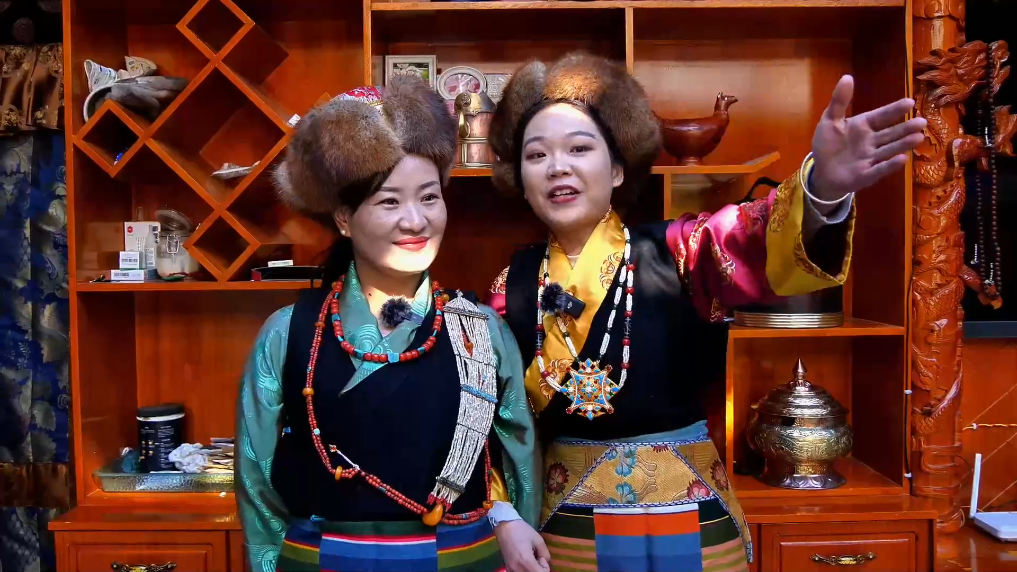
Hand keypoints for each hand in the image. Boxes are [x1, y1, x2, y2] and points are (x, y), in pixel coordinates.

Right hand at [493, 519, 550, 571]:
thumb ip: (545, 553)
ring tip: (530, 559)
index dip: (545, 568)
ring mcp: (511, 569)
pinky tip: (524, 561)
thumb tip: (544, 561)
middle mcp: (517, 568)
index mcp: (526, 561)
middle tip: (537, 558)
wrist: (504, 525)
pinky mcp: (507, 567)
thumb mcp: (538, 539)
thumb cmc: (521, 530)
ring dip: (531, 570)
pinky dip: (524, 570)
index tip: (541, 557)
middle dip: (538, 569)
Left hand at [810, 75, 926, 204]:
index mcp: (863, 126)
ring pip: (889, 150)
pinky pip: (878, 169)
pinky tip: (902, 159)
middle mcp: (871, 141)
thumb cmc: (828, 144)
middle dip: (905, 128)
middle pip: (890, 133)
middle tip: (922, 121)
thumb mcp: (830, 120)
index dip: (894, 110)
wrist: (821, 172)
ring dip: (903, 144)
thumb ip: (839, 101)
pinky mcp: (865, 175)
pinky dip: (889, 165)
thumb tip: (847, 77)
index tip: (910, 102)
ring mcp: (870, 159)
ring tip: (918, 138)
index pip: (881, 116)